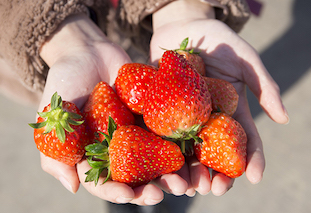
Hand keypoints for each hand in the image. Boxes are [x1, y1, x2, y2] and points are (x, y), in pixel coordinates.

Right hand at [38, 13, 189, 204]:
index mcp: (95, 153)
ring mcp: (139, 133)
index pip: (105, 181)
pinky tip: (195, 157)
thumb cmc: (66, 79)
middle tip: (160, 194)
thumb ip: (55, 149)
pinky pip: (170, 134)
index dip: (115, 191)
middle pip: (136, 177)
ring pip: (157, 160)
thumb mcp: (53, 113)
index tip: (127, 195)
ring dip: (172, 175)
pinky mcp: (155, 117)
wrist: (89, 51)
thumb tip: (72, 187)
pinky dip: (184, 147)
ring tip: (183, 182)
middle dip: (149, 189)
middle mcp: (120, 148)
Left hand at [150, 0, 288, 195]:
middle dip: (214, 174)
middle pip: (212, 154)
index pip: (243, 141)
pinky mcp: (159, 111)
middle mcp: (206, 120)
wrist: (182, 27)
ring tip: (187, 186)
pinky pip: (159, 133)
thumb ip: (263, 86)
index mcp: (230, 112)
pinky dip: (160, 152)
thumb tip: (283, 119)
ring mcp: (182, 118)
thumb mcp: (245, 59)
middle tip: (214, 190)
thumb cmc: (218, 40)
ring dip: (187, 172)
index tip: (254, 177)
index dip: (251, 160)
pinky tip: (161, 167)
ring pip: (185, 151)